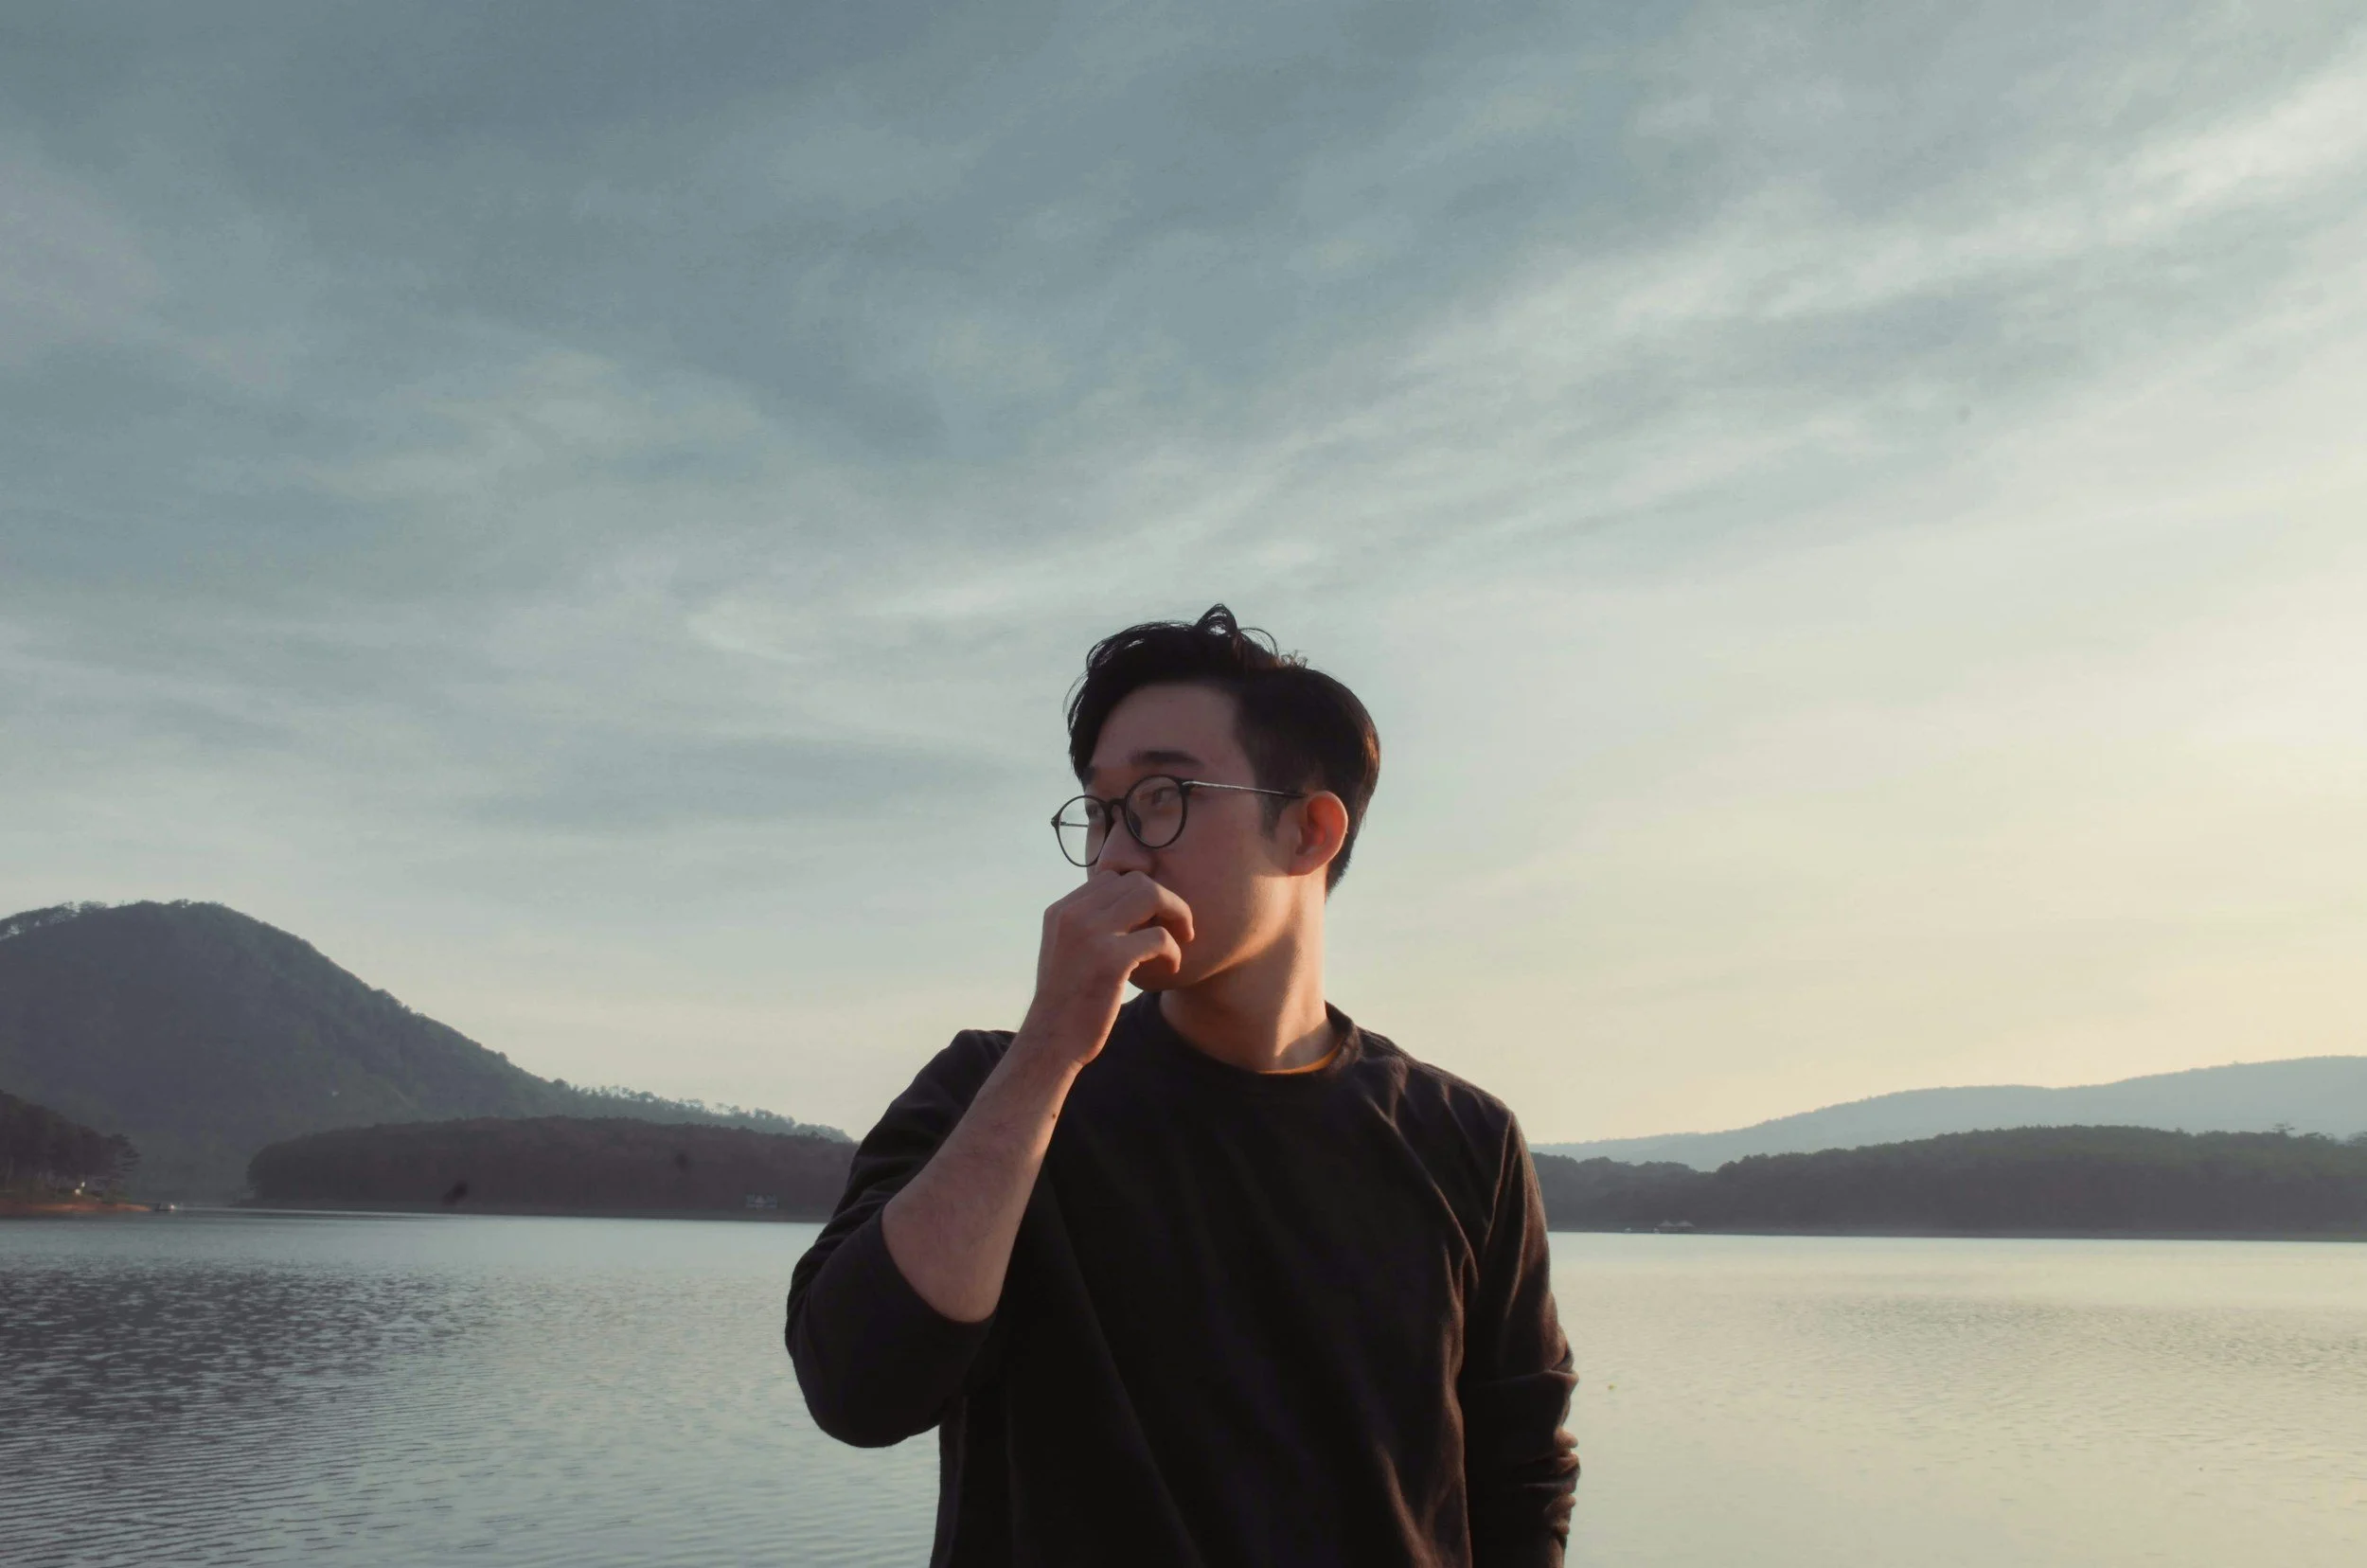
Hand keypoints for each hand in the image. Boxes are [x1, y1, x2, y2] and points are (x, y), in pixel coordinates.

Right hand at [1019, 869, 1194, 1068]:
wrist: (1051, 1042)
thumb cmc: (1066, 1003)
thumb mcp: (1065, 952)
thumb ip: (1087, 926)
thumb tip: (1125, 908)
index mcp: (1061, 911)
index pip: (1112, 877)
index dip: (1140, 896)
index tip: (1151, 921)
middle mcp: (1073, 915)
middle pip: (1136, 881)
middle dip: (1166, 900)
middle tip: (1179, 928)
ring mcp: (1091, 934)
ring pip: (1151, 895)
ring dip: (1176, 915)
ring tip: (1181, 941)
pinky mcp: (1111, 960)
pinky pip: (1160, 937)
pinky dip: (1174, 951)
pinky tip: (1170, 968)